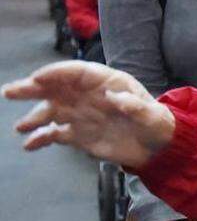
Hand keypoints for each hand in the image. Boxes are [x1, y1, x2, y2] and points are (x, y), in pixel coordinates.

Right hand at [3, 61, 174, 167]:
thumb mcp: (153, 115)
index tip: (38, 78)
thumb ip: (135, 106)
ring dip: (34, 117)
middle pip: (56, 87)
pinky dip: (42, 138)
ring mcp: (80, 115)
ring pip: (51, 111)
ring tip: (20, 126)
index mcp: (106, 82)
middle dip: (32, 88)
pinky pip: (55, 134)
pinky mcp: (78, 135)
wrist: (158, 148)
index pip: (77, 72)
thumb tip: (114, 98)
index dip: (57, 73)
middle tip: (9, 92)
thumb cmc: (157, 123)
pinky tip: (30, 145)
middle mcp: (87, 95)